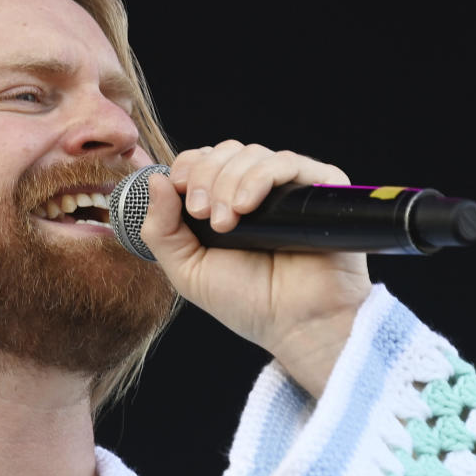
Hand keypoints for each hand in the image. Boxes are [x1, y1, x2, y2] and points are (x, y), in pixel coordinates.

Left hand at [140, 141, 371, 396]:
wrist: (295, 324)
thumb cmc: (246, 301)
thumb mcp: (187, 269)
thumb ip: (161, 229)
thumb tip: (154, 179)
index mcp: (224, 202)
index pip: (201, 160)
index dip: (187, 168)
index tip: (179, 192)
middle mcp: (256, 190)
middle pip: (224, 152)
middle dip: (205, 178)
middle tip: (204, 215)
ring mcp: (288, 188)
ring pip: (251, 154)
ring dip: (229, 182)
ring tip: (227, 224)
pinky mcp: (320, 188)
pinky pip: (288, 162)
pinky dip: (260, 178)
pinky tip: (247, 207)